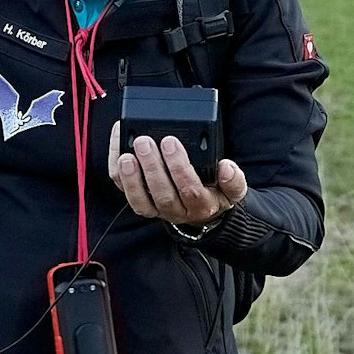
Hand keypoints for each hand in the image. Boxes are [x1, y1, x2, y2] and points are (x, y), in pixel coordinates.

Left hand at [107, 124, 247, 227]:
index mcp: (201, 205)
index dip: (180, 168)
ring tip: (126, 155)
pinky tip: (118, 151)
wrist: (201, 212)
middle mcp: (176, 211)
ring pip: (139, 201)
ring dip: (130, 178)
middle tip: (145, 142)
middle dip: (152, 168)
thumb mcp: (232, 190)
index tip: (172, 142)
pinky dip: (118, 174)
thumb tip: (226, 167)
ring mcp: (156, 209)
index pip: (190, 190)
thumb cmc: (214, 193)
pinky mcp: (140, 202)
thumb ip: (234, 180)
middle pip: (163, 195)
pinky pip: (125, 192)